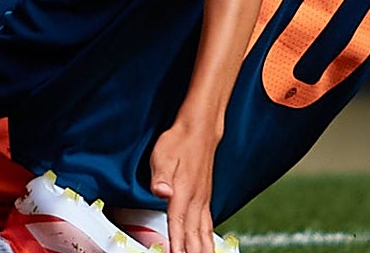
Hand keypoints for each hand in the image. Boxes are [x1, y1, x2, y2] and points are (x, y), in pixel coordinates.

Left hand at [149, 119, 218, 252]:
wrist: (199, 130)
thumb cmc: (178, 141)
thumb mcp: (162, 155)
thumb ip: (161, 176)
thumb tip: (161, 191)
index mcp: (183, 192)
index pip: (178, 224)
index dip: (176, 243)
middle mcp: (196, 199)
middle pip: (194, 234)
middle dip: (193, 251)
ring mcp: (202, 199)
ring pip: (204, 232)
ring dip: (203, 249)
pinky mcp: (204, 197)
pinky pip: (208, 224)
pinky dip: (208, 238)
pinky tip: (208, 245)